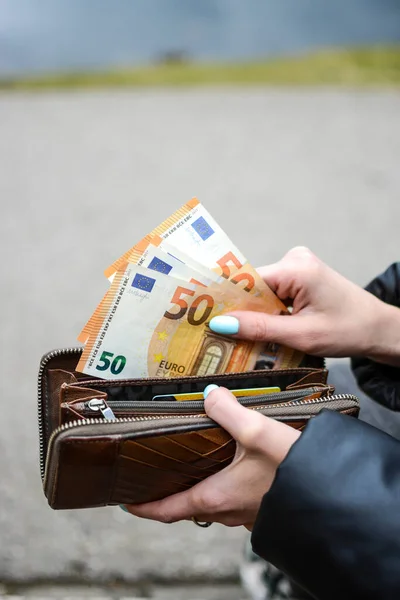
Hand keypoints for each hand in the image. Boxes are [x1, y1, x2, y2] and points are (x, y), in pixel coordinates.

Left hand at [123, 386, 299, 529]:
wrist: (333, 493)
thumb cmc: (294, 471)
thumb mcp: (256, 432)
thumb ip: (228, 410)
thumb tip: (209, 394)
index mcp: (216, 496)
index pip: (166, 510)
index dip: (143, 507)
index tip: (125, 501)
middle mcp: (228, 510)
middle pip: (187, 506)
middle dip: (168, 493)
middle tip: (156, 474)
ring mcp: (246, 511)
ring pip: (211, 502)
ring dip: (196, 488)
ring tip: (190, 463)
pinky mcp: (263, 506)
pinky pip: (232, 498)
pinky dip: (221, 484)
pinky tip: (231, 463)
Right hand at [212, 247, 399, 365]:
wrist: (377, 328)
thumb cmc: (348, 330)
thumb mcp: (301, 335)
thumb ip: (260, 329)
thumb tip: (221, 324)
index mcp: (296, 268)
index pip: (248, 282)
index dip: (225, 302)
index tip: (200, 317)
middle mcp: (295, 259)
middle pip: (252, 286)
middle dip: (238, 310)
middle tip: (212, 332)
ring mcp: (298, 265)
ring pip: (261, 291)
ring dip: (253, 313)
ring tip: (234, 335)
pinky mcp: (300, 275)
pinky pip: (273, 292)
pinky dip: (266, 311)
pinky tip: (258, 329)